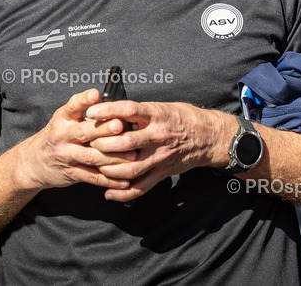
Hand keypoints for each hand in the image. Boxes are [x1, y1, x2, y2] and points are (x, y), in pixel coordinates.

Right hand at [13, 89, 137, 191]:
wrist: (31, 163)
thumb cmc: (55, 137)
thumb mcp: (62, 120)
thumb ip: (82, 111)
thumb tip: (111, 103)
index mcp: (62, 119)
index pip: (72, 106)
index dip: (84, 100)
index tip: (95, 94)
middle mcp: (62, 136)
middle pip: (84, 132)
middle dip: (104, 129)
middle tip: (121, 125)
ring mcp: (66, 156)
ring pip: (92, 156)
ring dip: (114, 157)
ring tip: (133, 155)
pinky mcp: (71, 174)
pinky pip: (93, 177)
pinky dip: (110, 179)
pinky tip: (125, 180)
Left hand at [84, 101, 236, 201]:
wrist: (210, 137)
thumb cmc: (184, 118)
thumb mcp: (163, 107)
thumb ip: (140, 112)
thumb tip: (113, 111)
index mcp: (158, 115)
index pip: (130, 110)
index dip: (107, 111)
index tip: (90, 113)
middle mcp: (159, 136)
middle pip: (125, 143)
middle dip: (103, 144)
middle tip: (90, 142)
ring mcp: (161, 157)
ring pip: (130, 168)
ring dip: (109, 169)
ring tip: (96, 164)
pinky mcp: (163, 172)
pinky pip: (141, 187)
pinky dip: (123, 193)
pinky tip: (109, 192)